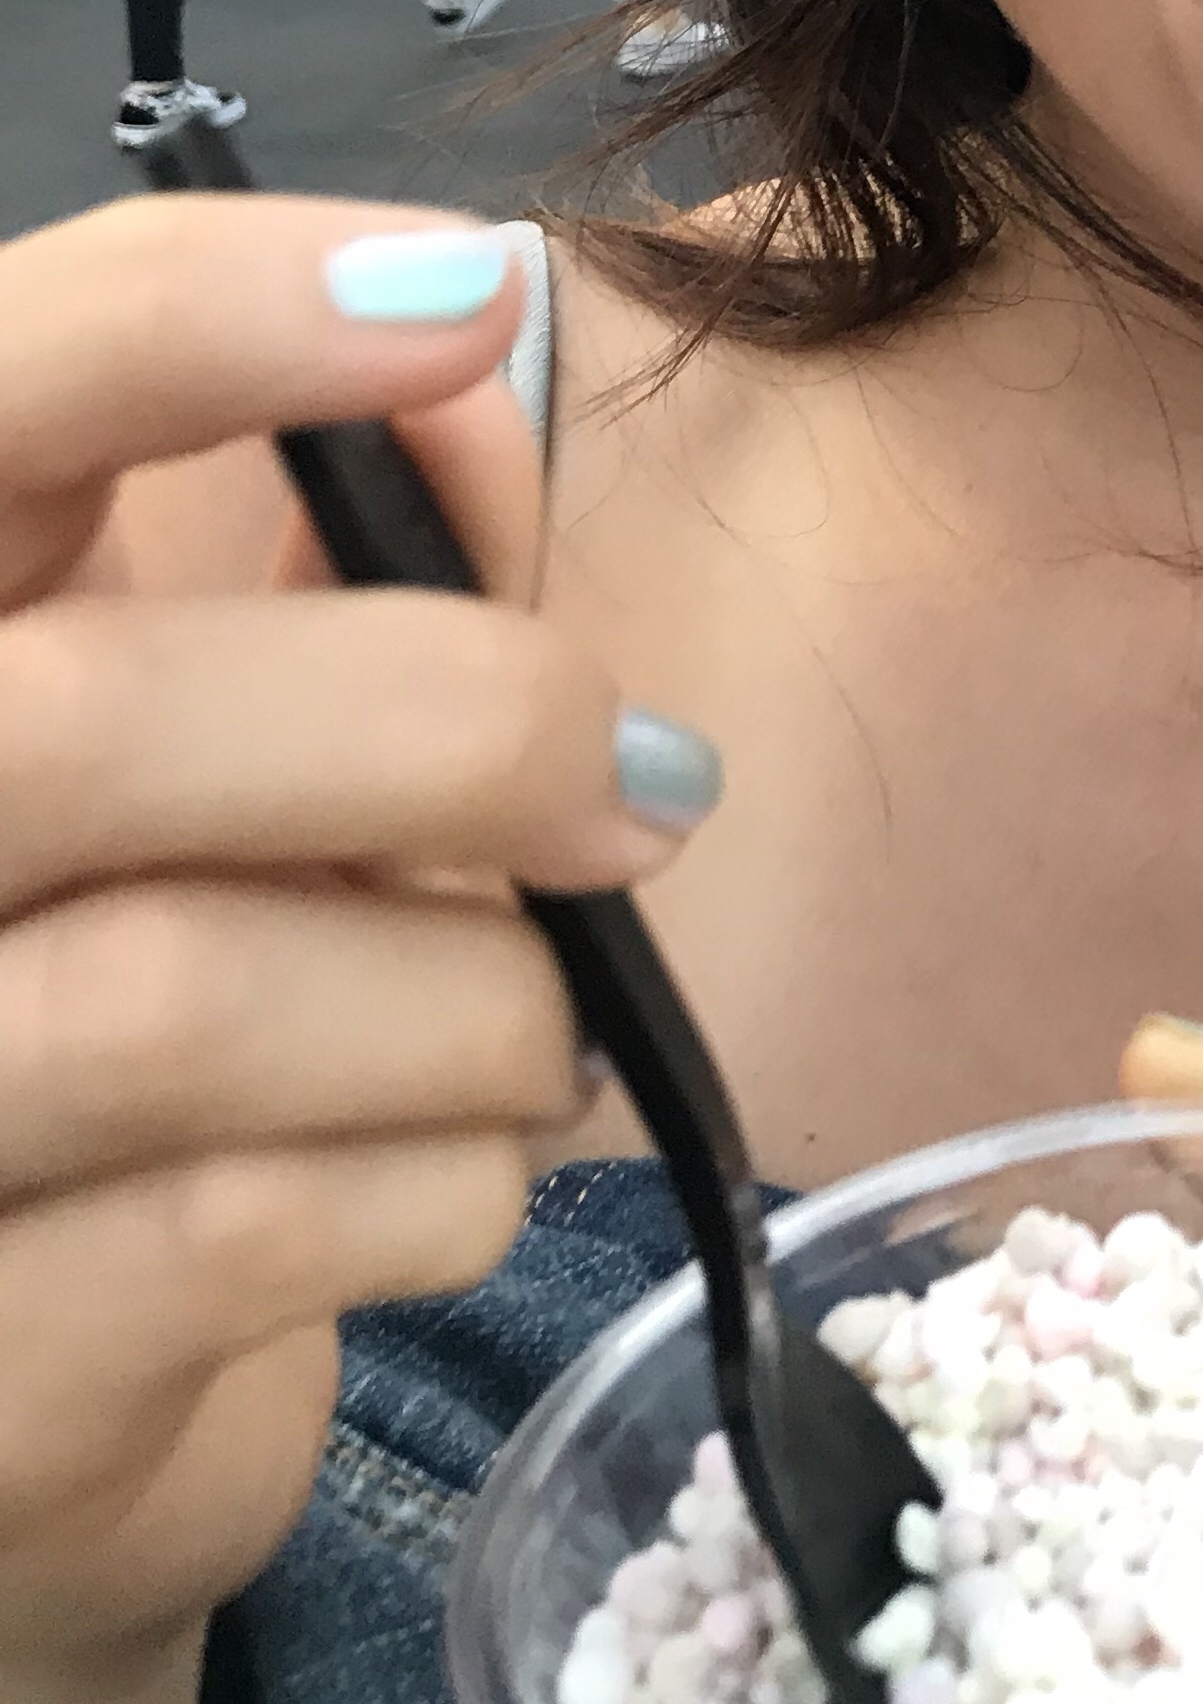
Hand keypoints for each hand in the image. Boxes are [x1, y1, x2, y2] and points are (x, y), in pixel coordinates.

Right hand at [0, 197, 705, 1687]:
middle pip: (83, 724)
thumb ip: (344, 548)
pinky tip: (458, 1173)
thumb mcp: (225, 744)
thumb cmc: (131, 992)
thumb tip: (480, 341)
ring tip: (540, 1033)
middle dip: (444, 729)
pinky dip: (436, 1188)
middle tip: (640, 791)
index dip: (195, 319)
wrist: (20, 1409)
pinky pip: (237, 1236)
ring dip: (470, 1008)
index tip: (461, 294)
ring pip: (177, 1000)